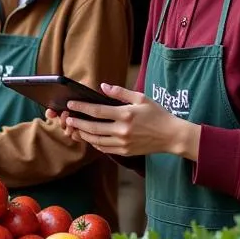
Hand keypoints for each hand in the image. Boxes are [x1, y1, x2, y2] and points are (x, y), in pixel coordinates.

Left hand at [58, 82, 200, 159]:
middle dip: (77, 123)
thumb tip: (102, 86)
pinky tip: (90, 138)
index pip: (97, 111)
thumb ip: (120, 92)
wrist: (172, 136)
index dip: (81, 107)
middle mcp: (122, 130)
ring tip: (75, 128)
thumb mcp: (141, 98)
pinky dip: (95, 144)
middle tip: (68, 119)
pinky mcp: (125, 152)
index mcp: (126, 115)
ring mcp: (123, 143)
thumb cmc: (157, 114)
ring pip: (96, 140)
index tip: (71, 104)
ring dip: (83, 134)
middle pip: (93, 127)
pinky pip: (105, 149)